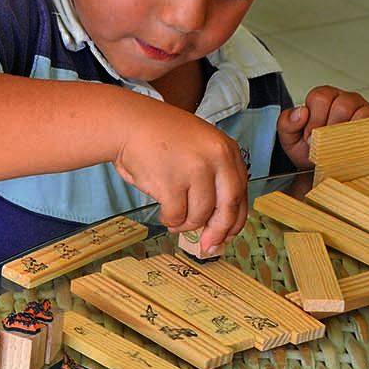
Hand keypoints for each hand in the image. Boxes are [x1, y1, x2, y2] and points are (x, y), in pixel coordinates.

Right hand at [111, 100, 248, 254]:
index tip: (227, 234)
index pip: (240, 192)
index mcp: (226, 149)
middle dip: (218, 232)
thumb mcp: (199, 146)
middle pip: (227, 208)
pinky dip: (170, 220)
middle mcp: (216, 158)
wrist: (127, 123)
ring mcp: (194, 170)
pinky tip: (164, 212)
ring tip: (175, 218)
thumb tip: (216, 222)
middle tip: (208, 245)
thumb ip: (213, 176)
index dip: (235, 219)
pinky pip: (176, 216)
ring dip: (186, 224)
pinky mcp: (171, 183)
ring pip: (200, 215)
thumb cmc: (158, 137)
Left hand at [276, 87, 368, 170]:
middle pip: (341, 104)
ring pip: (359, 114)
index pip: (320, 97)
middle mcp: (345, 100)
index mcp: (324, 98)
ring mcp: (363, 110)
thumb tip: (301, 112)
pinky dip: (361, 138)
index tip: (310, 136)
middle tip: (323, 144)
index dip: (314, 119)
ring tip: (336, 148)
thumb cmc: (310, 150)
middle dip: (329, 129)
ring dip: (345, 135)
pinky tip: (351, 148)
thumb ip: (287, 123)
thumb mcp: (290, 138)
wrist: (323, 169)